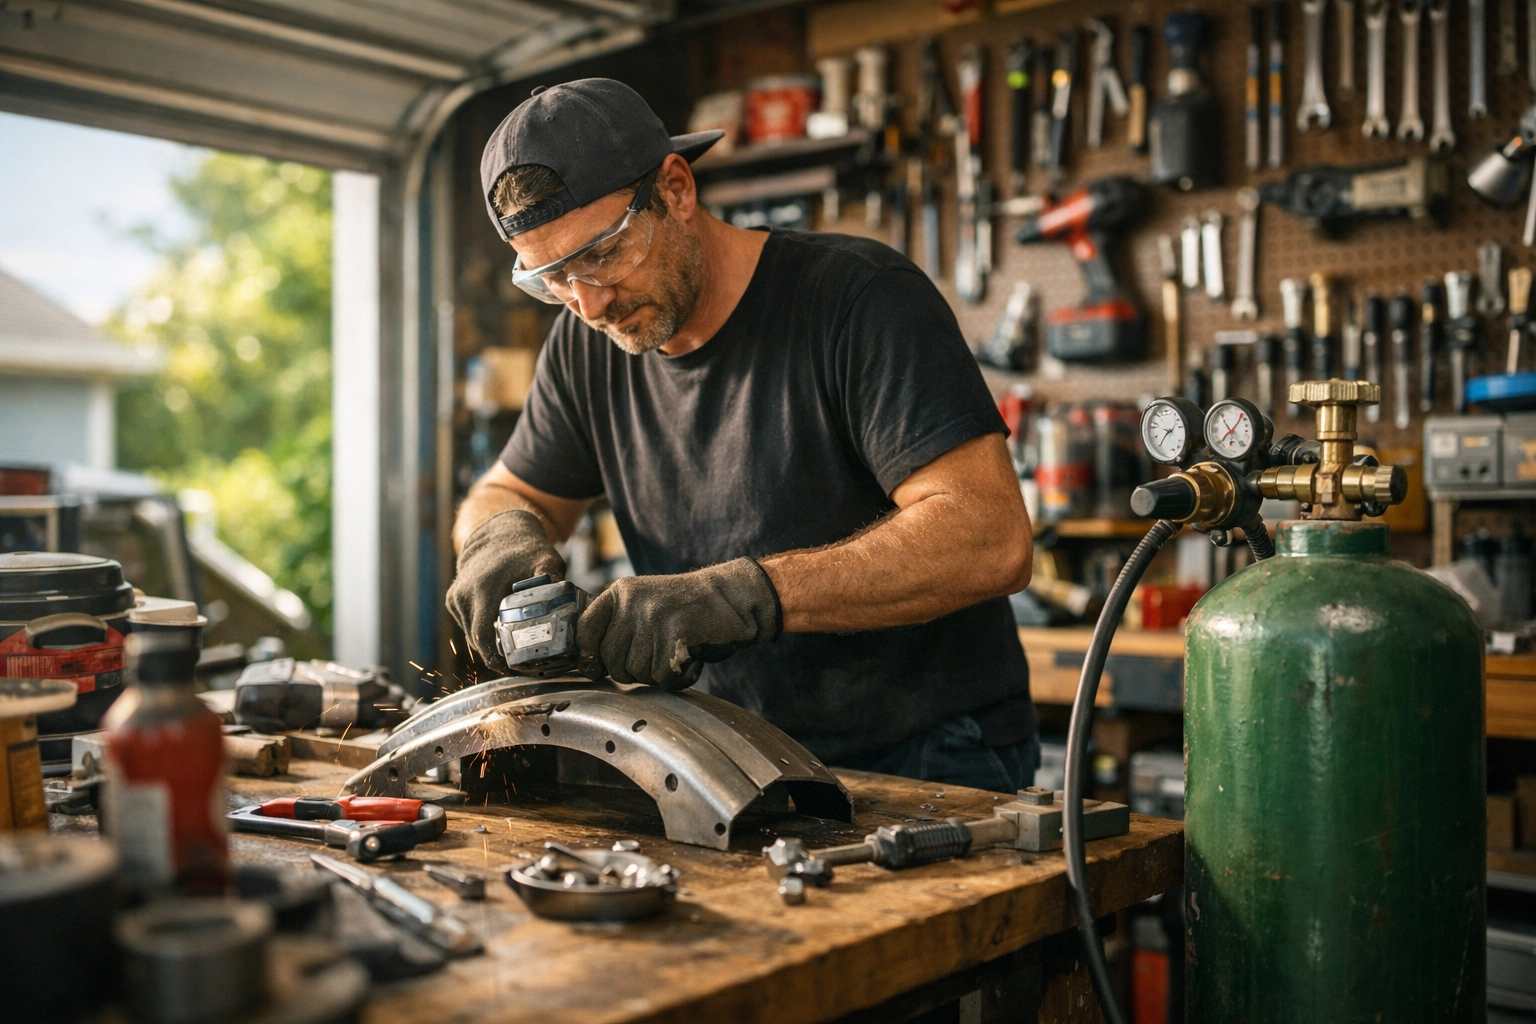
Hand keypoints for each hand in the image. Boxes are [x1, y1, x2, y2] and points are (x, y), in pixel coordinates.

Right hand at [446, 510, 565, 671]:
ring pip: (469, 633)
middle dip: (493, 654)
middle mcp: (464, 595)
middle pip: (475, 639)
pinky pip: (466, 624)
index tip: (508, 668)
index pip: (481, 634)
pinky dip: (479, 631)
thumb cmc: (526, 549)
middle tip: (516, 664)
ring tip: (510, 651)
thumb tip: (563, 594)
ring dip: (486, 644)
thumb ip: (551, 575)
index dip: (492, 656)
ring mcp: (456, 597)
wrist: (498, 534)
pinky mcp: (453, 599)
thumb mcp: (545, 558)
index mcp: (483, 589)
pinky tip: (498, 633)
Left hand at [577, 558, 780, 689]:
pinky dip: (679, 678)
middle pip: (611, 660)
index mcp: (621, 592)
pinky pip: (663, 676)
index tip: (593, 669)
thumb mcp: (645, 603)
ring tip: (677, 655)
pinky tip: (691, 661)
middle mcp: (633, 601)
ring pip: (637, 672)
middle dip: (632, 671)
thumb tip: (589, 664)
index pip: (585, 629)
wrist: (733, 596)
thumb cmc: (687, 609)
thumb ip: (619, 625)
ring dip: (658, 674)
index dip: (587, 656)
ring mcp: (654, 616)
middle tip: (656, 660)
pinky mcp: (676, 632)